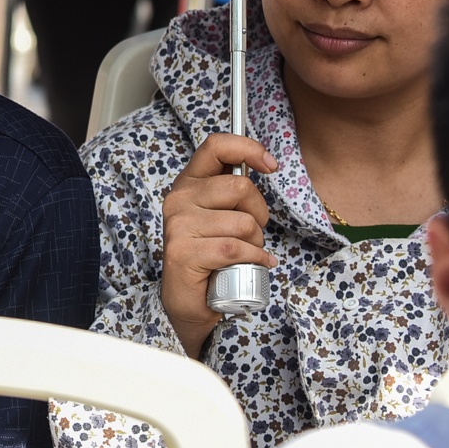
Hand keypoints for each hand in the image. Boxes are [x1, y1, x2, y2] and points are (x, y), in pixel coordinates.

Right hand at [160, 133, 278, 356]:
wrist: (190, 301)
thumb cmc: (211, 255)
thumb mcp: (220, 215)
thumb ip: (232, 191)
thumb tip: (263, 162)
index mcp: (188, 183)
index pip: (216, 146)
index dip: (248, 148)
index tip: (269, 164)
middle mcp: (178, 199)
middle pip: (240, 187)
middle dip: (260, 213)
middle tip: (253, 232)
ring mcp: (179, 226)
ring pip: (243, 223)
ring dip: (256, 243)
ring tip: (245, 254)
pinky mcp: (185, 252)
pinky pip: (236, 248)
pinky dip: (253, 259)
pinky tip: (252, 265)